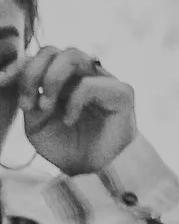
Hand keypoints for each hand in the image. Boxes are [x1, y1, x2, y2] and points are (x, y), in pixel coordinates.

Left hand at [15, 45, 137, 177]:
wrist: (94, 173)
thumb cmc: (67, 148)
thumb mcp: (36, 123)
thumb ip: (29, 97)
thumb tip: (17, 76)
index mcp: (64, 79)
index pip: (40, 57)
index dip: (19, 65)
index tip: (2, 80)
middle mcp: (84, 74)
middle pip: (53, 51)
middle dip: (33, 73)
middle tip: (28, 103)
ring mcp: (104, 81)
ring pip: (73, 56)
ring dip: (52, 80)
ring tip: (46, 107)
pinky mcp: (121, 93)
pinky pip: (89, 84)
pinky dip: (73, 102)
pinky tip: (69, 120)